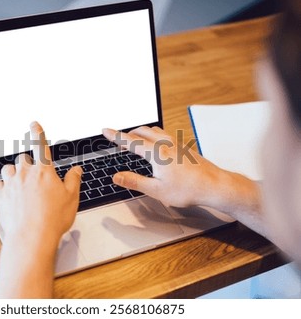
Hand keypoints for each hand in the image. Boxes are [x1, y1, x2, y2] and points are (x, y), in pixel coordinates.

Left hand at [0, 121, 81, 247]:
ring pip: (8, 169)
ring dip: (14, 173)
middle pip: (22, 158)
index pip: (40, 146)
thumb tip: (76, 170)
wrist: (32, 237)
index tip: (34, 124)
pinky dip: (3, 187)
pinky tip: (10, 195)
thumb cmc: (53, 219)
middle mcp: (25, 174)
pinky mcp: (0, 196)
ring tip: (21, 185)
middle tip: (34, 177)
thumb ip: (73, 180)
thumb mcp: (72, 198)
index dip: (37, 132)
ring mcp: (11, 184)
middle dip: (27, 164)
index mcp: (44, 171)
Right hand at [102, 126, 230, 207]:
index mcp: (157, 153)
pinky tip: (155, 143)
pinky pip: (163, 133)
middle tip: (117, 139)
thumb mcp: (156, 190)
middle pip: (141, 131)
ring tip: (134, 139)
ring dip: (140, 132)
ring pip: (153, 130)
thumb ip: (134, 181)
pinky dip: (152, 134)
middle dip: (127, 134)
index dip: (116, 136)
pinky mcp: (183, 145)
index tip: (105, 130)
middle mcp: (166, 144)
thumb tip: (117, 176)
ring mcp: (176, 143)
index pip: (131, 141)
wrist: (214, 186)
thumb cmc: (188, 189)